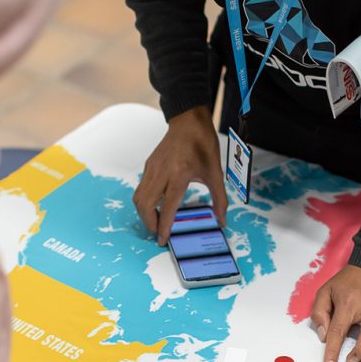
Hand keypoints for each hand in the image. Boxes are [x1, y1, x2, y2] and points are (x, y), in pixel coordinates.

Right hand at [133, 105, 227, 245]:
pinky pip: (141, 188)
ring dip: (145, 214)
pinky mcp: (149, 165)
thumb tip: (222, 220)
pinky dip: (145, 202)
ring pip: (138, 198)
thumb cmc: (203, 144)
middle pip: (145, 205)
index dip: (163, 226)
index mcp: (179, 174)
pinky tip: (157, 205)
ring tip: (156, 222)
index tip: (163, 240)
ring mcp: (152, 169)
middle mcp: (161, 173)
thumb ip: (219, 198)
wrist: (189, 120)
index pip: (166, 207)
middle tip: (159, 233)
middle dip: (149, 223)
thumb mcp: (215, 172)